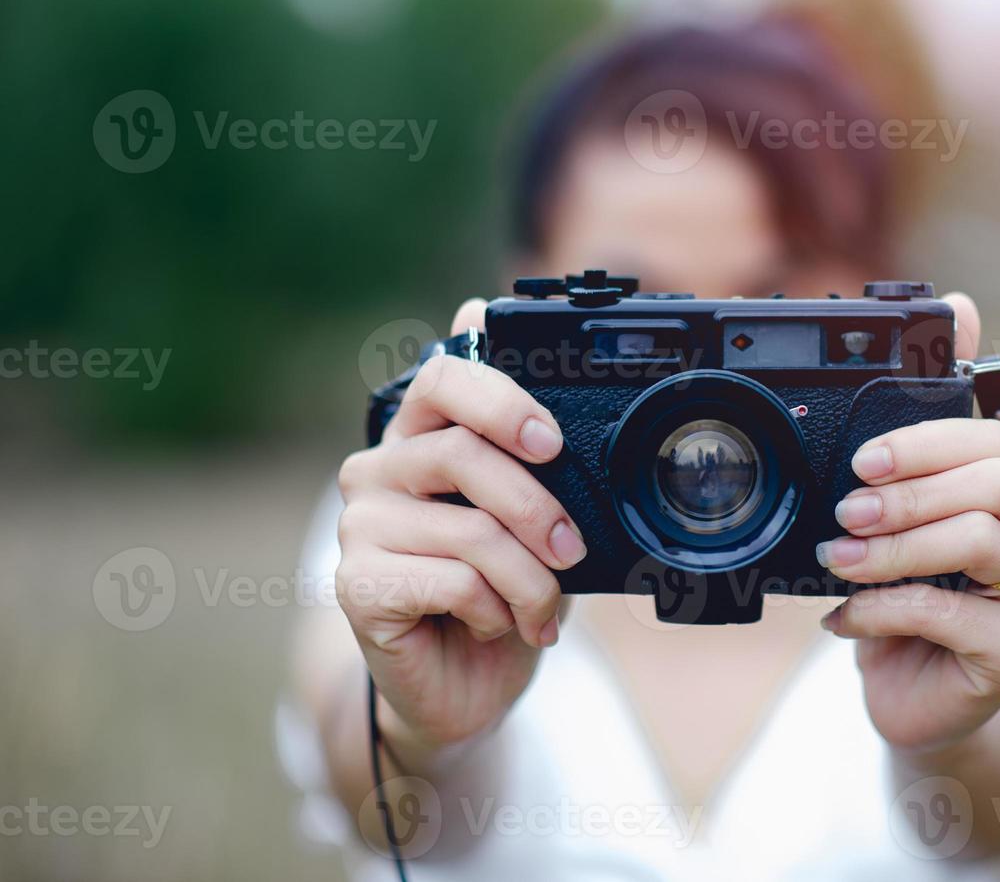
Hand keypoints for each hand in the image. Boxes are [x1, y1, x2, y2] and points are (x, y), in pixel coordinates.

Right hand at [334, 299, 584, 749]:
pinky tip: (495, 624)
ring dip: (529, 578)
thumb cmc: (504, 592)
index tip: (551, 442)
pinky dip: (497, 609)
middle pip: (461, 453)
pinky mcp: (357, 584)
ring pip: (470, 529)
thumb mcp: (537, 526)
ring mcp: (360, 525)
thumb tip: (576, 444)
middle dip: (536, 507)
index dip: (501, 401)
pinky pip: (454, 581)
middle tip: (572, 550)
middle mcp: (379, 469)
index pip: (444, 378)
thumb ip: (543, 474)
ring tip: (540, 609)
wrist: (469, 687)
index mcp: (423, 436)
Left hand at [817, 293, 999, 753]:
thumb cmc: (924, 582)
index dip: (925, 446)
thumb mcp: (921, 500)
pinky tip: (846, 613)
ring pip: (976, 545)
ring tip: (838, 558)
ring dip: (891, 549)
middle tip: (846, 511)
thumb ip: (938, 416)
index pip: (996, 443)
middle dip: (910, 494)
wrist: (920, 686)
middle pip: (997, 486)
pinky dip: (882, 607)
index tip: (862, 461)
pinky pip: (946, 613)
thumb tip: (964, 306)